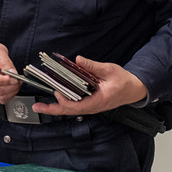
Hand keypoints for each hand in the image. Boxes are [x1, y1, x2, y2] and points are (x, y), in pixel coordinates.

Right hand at [0, 40, 20, 103]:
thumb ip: (6, 62)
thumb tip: (13, 73)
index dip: (4, 81)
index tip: (15, 77)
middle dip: (12, 86)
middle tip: (19, 78)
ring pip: (1, 97)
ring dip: (12, 90)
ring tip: (16, 81)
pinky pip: (2, 99)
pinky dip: (10, 94)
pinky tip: (12, 85)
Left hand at [32, 56, 147, 115]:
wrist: (133, 89)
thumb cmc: (123, 81)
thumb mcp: (110, 70)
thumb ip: (93, 66)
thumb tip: (78, 60)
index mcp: (99, 100)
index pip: (78, 106)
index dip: (64, 101)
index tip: (56, 93)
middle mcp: (93, 106)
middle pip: (69, 111)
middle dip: (52, 109)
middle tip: (37, 106)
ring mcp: (91, 106)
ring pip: (70, 109)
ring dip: (56, 106)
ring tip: (41, 104)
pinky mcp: (89, 103)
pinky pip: (74, 105)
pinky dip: (63, 102)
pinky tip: (55, 97)